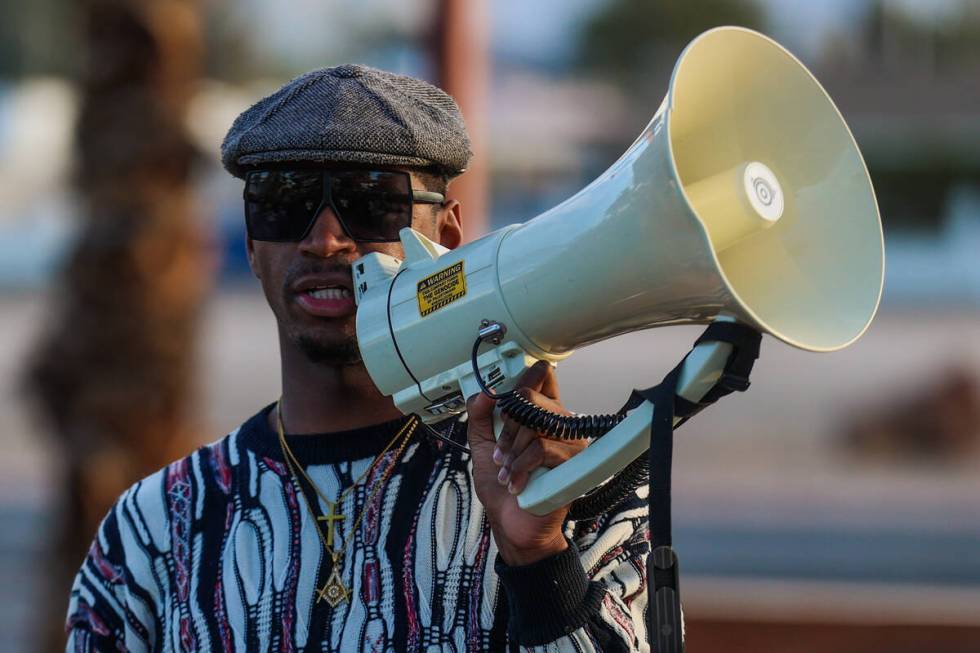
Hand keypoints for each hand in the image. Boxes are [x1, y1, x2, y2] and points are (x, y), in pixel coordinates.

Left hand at [466, 361, 587, 565]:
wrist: (512, 526)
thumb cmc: (503, 489)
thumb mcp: (482, 447)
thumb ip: (480, 417)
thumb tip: (485, 392)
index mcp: (541, 416)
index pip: (542, 378)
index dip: (524, 377)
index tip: (503, 398)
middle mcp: (560, 425)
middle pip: (531, 397)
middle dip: (507, 426)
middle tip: (501, 452)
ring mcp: (570, 444)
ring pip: (534, 424)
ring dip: (511, 452)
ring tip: (508, 472)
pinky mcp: (572, 464)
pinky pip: (541, 448)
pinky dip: (520, 467)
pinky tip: (517, 483)